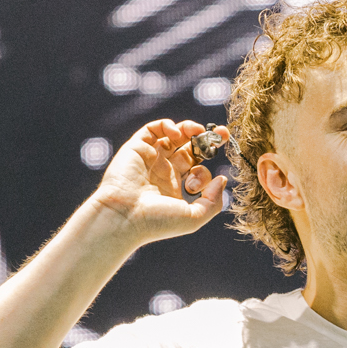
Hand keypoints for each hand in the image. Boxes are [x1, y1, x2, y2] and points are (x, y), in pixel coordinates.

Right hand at [90, 119, 230, 245]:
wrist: (124, 217)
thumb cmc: (157, 222)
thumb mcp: (193, 218)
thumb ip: (213, 201)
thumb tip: (222, 179)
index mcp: (175, 187)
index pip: (197, 169)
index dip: (208, 167)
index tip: (219, 172)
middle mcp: (163, 171)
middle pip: (188, 148)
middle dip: (206, 140)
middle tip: (222, 133)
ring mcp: (150, 158)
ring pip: (172, 136)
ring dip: (189, 129)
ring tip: (199, 131)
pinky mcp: (136, 148)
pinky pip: (152, 129)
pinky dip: (166, 125)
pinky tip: (177, 133)